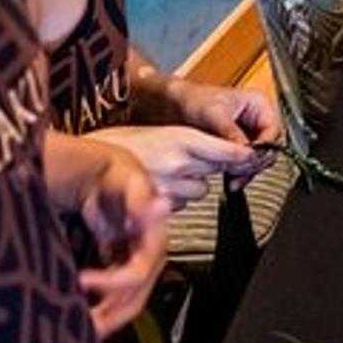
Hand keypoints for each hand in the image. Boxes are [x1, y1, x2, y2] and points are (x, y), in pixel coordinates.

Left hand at [70, 141, 170, 335]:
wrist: (104, 175)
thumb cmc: (113, 174)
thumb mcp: (126, 179)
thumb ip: (140, 197)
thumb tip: (159, 205)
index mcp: (153, 235)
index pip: (138, 271)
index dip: (113, 282)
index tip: (83, 280)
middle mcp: (148, 253)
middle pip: (135, 295)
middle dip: (111, 313)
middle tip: (84, 324)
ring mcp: (135, 263)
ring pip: (127, 302)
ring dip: (106, 318)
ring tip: (81, 329)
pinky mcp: (121, 269)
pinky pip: (116, 297)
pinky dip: (102, 308)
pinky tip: (83, 316)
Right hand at [91, 124, 266, 209]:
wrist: (86, 166)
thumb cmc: (118, 145)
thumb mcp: (158, 134)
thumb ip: (190, 145)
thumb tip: (221, 153)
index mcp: (183, 137)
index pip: (229, 150)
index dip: (245, 156)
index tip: (256, 157)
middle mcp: (180, 162)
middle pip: (217, 170)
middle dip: (210, 167)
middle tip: (190, 162)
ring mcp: (170, 187)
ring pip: (200, 191)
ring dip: (191, 186)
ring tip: (167, 176)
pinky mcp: (159, 208)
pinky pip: (180, 206)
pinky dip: (173, 200)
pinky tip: (156, 189)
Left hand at [165, 81, 282, 188]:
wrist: (174, 107)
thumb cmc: (194, 100)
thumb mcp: (214, 114)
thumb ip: (231, 133)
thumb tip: (246, 151)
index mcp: (259, 105)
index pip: (272, 130)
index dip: (264, 147)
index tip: (250, 159)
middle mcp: (257, 120)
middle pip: (268, 147)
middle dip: (254, 163)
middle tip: (239, 173)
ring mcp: (248, 135)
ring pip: (257, 158)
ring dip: (247, 171)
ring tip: (233, 180)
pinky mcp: (237, 147)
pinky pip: (245, 163)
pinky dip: (239, 173)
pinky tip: (230, 180)